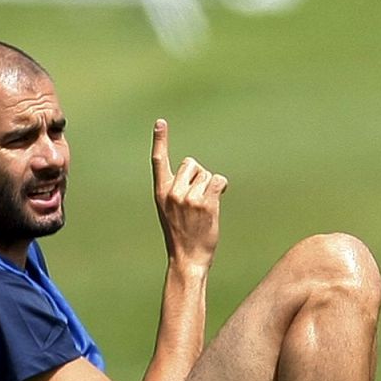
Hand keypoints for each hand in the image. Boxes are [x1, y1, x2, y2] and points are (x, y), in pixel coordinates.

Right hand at [151, 119, 227, 269]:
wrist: (187, 257)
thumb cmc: (181, 233)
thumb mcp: (169, 209)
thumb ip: (177, 189)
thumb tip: (197, 171)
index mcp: (160, 192)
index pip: (159, 160)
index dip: (160, 140)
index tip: (160, 122)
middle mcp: (172, 192)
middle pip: (192, 163)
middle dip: (199, 175)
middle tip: (196, 197)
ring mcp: (188, 198)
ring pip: (207, 175)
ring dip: (210, 186)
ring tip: (203, 207)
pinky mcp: (206, 204)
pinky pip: (219, 181)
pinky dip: (221, 187)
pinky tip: (216, 202)